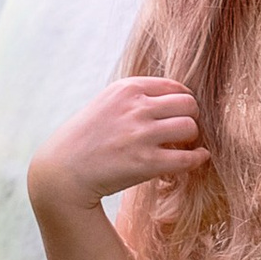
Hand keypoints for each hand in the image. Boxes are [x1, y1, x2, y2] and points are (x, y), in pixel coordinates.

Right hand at [28, 78, 208, 214]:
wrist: (63, 172)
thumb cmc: (86, 138)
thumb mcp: (107, 103)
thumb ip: (136, 97)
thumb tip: (177, 98)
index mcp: (127, 89)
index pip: (175, 87)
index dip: (181, 103)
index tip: (178, 115)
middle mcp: (136, 108)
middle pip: (188, 104)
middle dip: (190, 118)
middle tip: (183, 132)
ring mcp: (141, 135)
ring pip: (191, 127)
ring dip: (191, 139)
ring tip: (182, 146)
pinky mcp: (146, 163)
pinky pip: (188, 158)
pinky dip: (197, 158)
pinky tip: (197, 158)